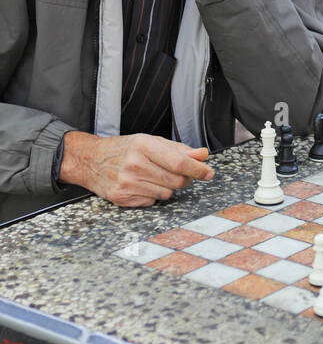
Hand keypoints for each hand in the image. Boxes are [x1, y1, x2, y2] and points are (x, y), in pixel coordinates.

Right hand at [60, 131, 213, 207]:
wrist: (91, 160)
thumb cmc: (125, 149)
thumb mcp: (151, 142)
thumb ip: (179, 150)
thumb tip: (203, 155)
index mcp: (144, 145)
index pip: (180, 163)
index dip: (199, 170)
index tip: (209, 173)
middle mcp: (135, 164)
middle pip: (177, 181)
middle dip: (184, 179)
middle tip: (178, 173)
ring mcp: (127, 183)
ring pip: (167, 193)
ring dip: (167, 187)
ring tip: (153, 177)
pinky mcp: (122, 198)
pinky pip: (152, 202)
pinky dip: (152, 195)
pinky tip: (142, 185)